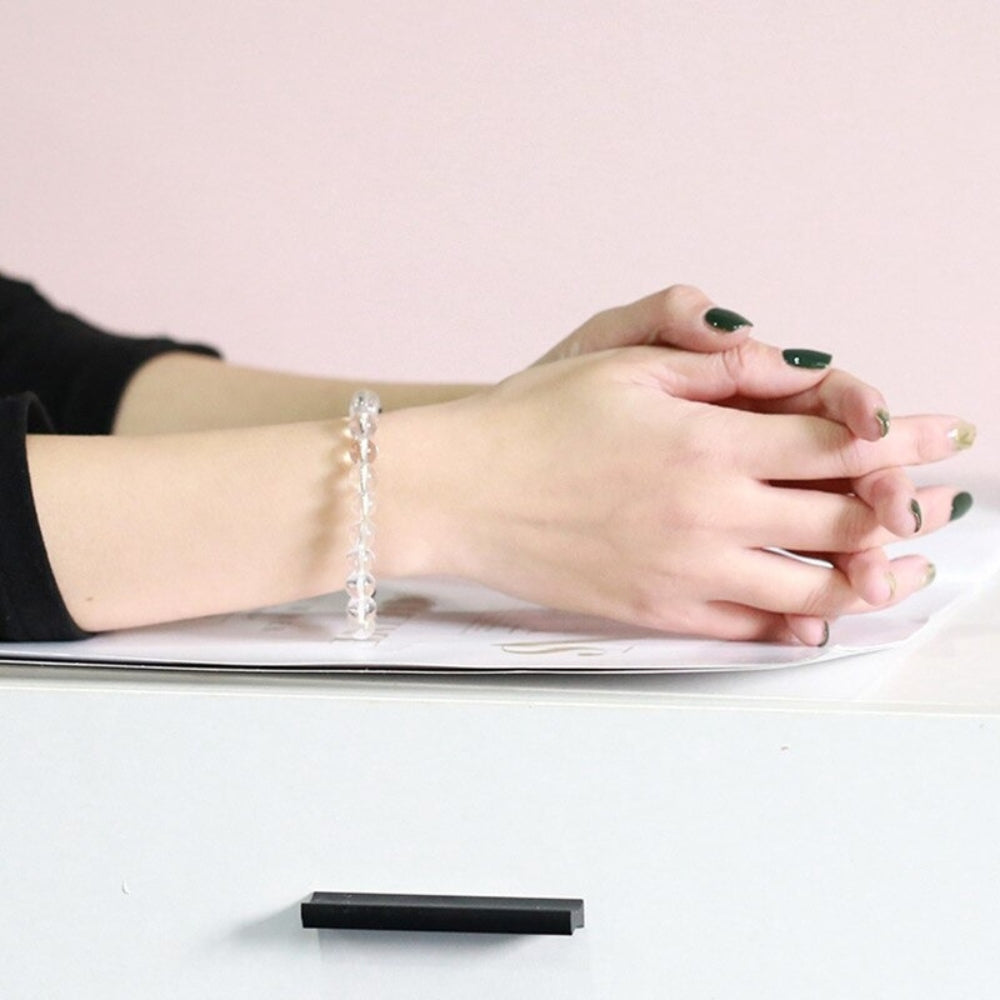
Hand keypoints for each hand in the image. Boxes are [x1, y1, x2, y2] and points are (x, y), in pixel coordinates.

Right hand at [379, 346, 970, 644]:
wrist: (458, 492)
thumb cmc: (530, 421)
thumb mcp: (619, 362)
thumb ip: (714, 366)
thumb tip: (785, 367)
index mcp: (706, 439)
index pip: (836, 438)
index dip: (902, 434)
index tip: (944, 434)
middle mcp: (709, 511)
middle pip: (845, 515)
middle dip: (906, 505)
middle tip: (939, 504)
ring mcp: (687, 570)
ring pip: (815, 588)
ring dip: (870, 576)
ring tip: (899, 568)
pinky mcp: (659, 610)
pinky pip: (750, 626)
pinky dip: (797, 621)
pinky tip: (818, 614)